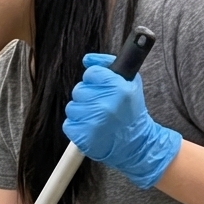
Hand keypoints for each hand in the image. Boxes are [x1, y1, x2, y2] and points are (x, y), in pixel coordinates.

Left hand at [62, 53, 181, 188]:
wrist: (135, 144)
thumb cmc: (131, 112)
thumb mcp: (131, 83)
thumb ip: (109, 65)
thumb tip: (87, 59)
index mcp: (119, 88)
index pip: (91, 73)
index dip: (96, 80)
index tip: (103, 88)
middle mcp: (105, 104)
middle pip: (79, 89)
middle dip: (88, 96)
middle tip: (101, 105)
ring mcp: (92, 121)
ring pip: (72, 107)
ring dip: (81, 111)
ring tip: (96, 118)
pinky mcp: (82, 136)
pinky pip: (68, 123)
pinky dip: (77, 126)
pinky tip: (90, 128)